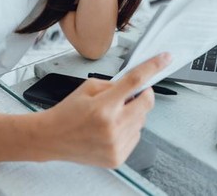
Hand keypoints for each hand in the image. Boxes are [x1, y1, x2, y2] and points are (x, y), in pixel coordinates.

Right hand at [40, 52, 170, 167]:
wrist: (51, 138)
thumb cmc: (67, 112)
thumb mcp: (88, 87)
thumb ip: (115, 85)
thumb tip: (137, 85)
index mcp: (103, 107)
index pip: (135, 81)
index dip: (153, 68)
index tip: (165, 59)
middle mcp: (112, 127)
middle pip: (146, 103)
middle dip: (141, 95)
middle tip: (127, 96)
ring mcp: (116, 145)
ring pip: (142, 121)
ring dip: (133, 114)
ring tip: (111, 117)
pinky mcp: (117, 158)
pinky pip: (136, 137)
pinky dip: (128, 129)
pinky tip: (111, 130)